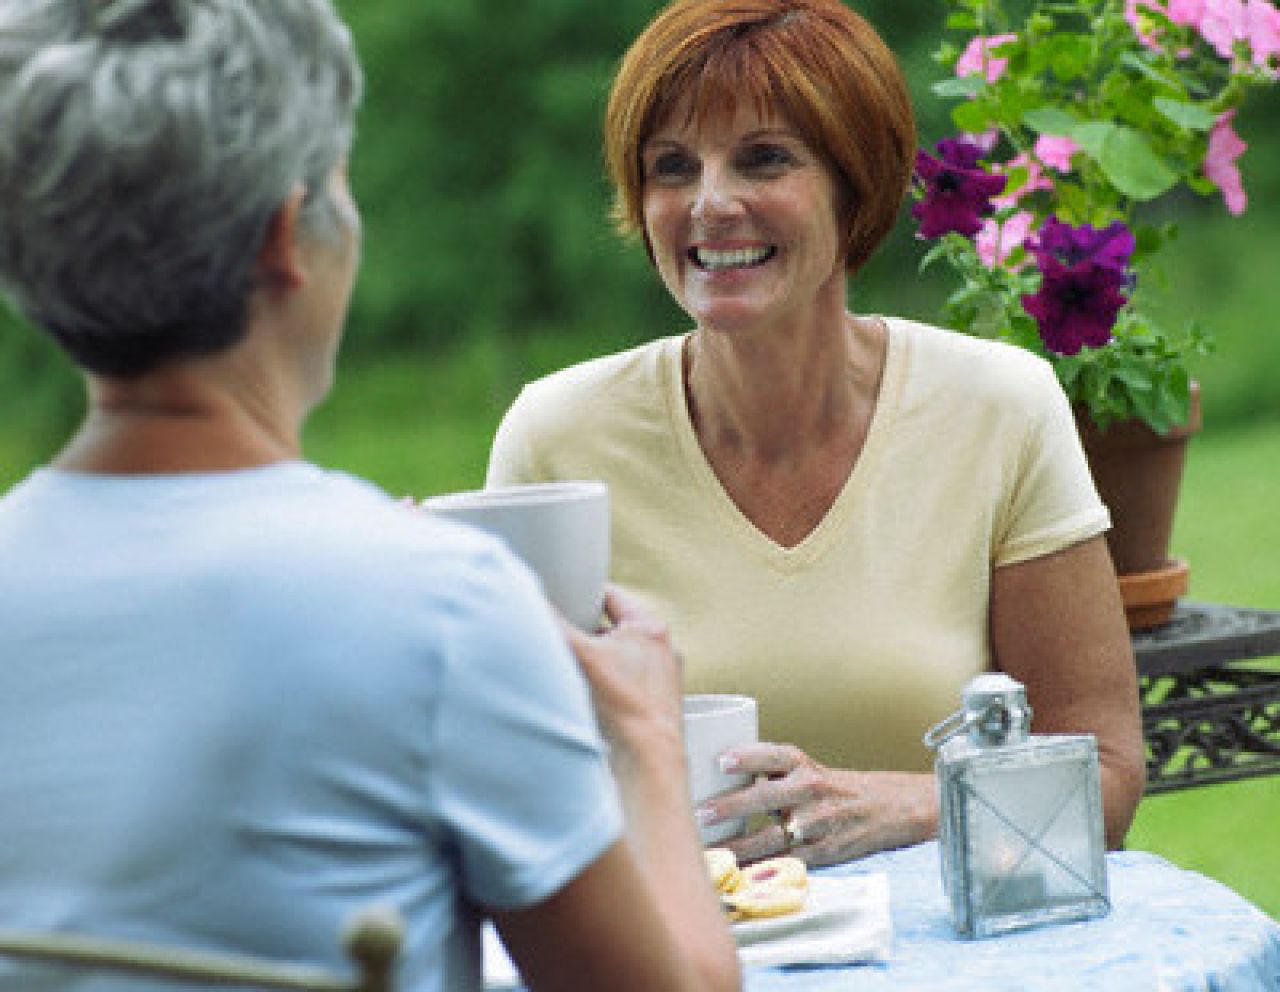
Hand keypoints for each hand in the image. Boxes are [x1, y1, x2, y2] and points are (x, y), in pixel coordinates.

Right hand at [560, 584, 682, 752]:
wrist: (648, 759)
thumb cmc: (630, 707)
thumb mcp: (584, 656)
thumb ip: (557, 626)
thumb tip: (533, 604)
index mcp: (650, 628)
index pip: (610, 596)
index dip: (584, 595)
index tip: (566, 599)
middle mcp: (660, 650)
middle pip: (610, 628)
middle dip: (587, 634)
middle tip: (568, 641)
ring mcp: (658, 678)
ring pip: (615, 657)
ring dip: (595, 663)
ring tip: (580, 674)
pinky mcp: (651, 703)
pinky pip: (621, 683)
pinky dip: (604, 686)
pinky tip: (591, 698)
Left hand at [696, 742, 938, 866]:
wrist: (887, 808)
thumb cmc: (833, 788)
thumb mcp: (806, 770)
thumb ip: (769, 775)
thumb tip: (717, 784)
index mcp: (803, 765)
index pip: (774, 756)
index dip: (748, 757)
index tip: (722, 761)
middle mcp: (810, 791)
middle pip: (766, 797)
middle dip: (731, 807)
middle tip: (701, 814)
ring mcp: (816, 824)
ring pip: (770, 838)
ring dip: (737, 846)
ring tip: (708, 850)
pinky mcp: (822, 853)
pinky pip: (784, 862)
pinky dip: (759, 868)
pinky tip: (736, 872)